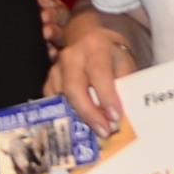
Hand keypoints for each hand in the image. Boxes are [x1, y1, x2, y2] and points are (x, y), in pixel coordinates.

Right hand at [47, 8, 145, 147]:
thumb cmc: (111, 57)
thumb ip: (124, 86)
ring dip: (79, 117)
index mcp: (94, 47)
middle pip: (74, 87)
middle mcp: (71, 56)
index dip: (106, 96)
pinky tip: (81, 125)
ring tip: (96, 130)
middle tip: (105, 131)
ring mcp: (56, 69)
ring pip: (62, 97)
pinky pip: (54, 103)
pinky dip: (68, 115)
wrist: (90, 42)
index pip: (98, 72)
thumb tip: (124, 116)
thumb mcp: (124, 64)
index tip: (115, 116)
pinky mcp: (49, 82)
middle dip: (89, 112)